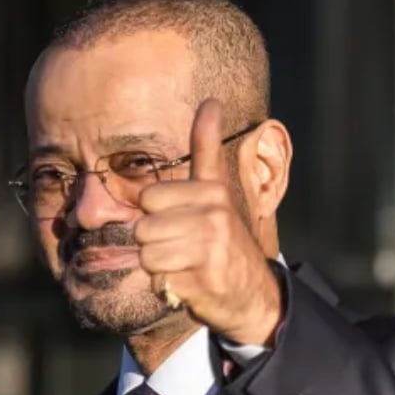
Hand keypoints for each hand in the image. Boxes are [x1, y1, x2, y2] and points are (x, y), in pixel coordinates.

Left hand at [134, 98, 281, 345]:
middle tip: (182, 248)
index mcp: (211, 191)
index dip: (155, 214)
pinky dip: (168, 287)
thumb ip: (207, 149)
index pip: (149, 197)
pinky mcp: (207, 277)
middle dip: (154, 242)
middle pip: (143, 226)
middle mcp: (215, 214)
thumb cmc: (222, 240)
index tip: (181, 220)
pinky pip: (159, 279)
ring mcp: (212, 246)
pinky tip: (190, 283)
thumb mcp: (216, 191)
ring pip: (147, 254)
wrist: (252, 294)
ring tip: (186, 265)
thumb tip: (211, 101)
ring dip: (159, 266)